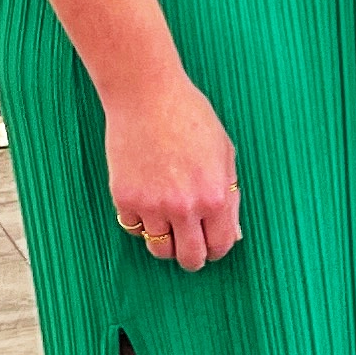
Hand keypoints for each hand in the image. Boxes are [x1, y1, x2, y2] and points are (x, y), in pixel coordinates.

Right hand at [106, 72, 240, 270]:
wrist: (146, 95)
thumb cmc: (189, 117)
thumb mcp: (224, 153)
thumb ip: (229, 196)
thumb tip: (230, 232)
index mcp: (214, 197)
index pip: (219, 247)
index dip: (216, 250)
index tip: (210, 245)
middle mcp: (183, 208)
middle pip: (189, 259)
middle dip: (192, 256)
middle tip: (189, 244)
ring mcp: (151, 206)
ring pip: (159, 250)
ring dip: (165, 241)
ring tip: (167, 221)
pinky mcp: (124, 199)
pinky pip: (134, 229)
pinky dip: (141, 222)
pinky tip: (147, 200)